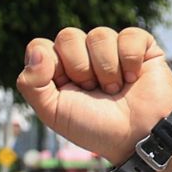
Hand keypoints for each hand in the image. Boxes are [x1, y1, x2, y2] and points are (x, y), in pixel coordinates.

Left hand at [16, 27, 171, 166]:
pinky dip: (130, 61)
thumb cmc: (93, 127)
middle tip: (92, 90)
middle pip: (68, 36)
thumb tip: (36, 51)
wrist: (136, 136)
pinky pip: (129, 35)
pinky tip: (133, 78)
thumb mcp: (53, 112)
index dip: (52, 66)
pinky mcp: (139, 44)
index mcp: (57, 68)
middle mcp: (82, 54)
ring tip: (114, 89)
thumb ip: (31, 84)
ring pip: (99, 35)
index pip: (40, 46)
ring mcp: (110, 47)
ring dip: (107, 69)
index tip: (66, 88)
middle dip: (80, 69)